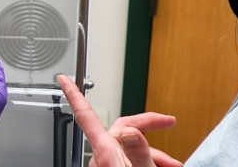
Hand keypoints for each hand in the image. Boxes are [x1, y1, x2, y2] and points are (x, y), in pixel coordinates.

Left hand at [57, 75, 181, 166]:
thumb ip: (136, 149)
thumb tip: (128, 130)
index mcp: (105, 152)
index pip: (86, 116)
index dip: (74, 95)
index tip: (63, 80)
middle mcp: (101, 158)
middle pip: (123, 129)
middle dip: (150, 126)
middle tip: (169, 123)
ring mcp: (106, 166)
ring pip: (131, 149)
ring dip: (155, 154)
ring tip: (174, 165)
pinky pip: (129, 161)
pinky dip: (147, 163)